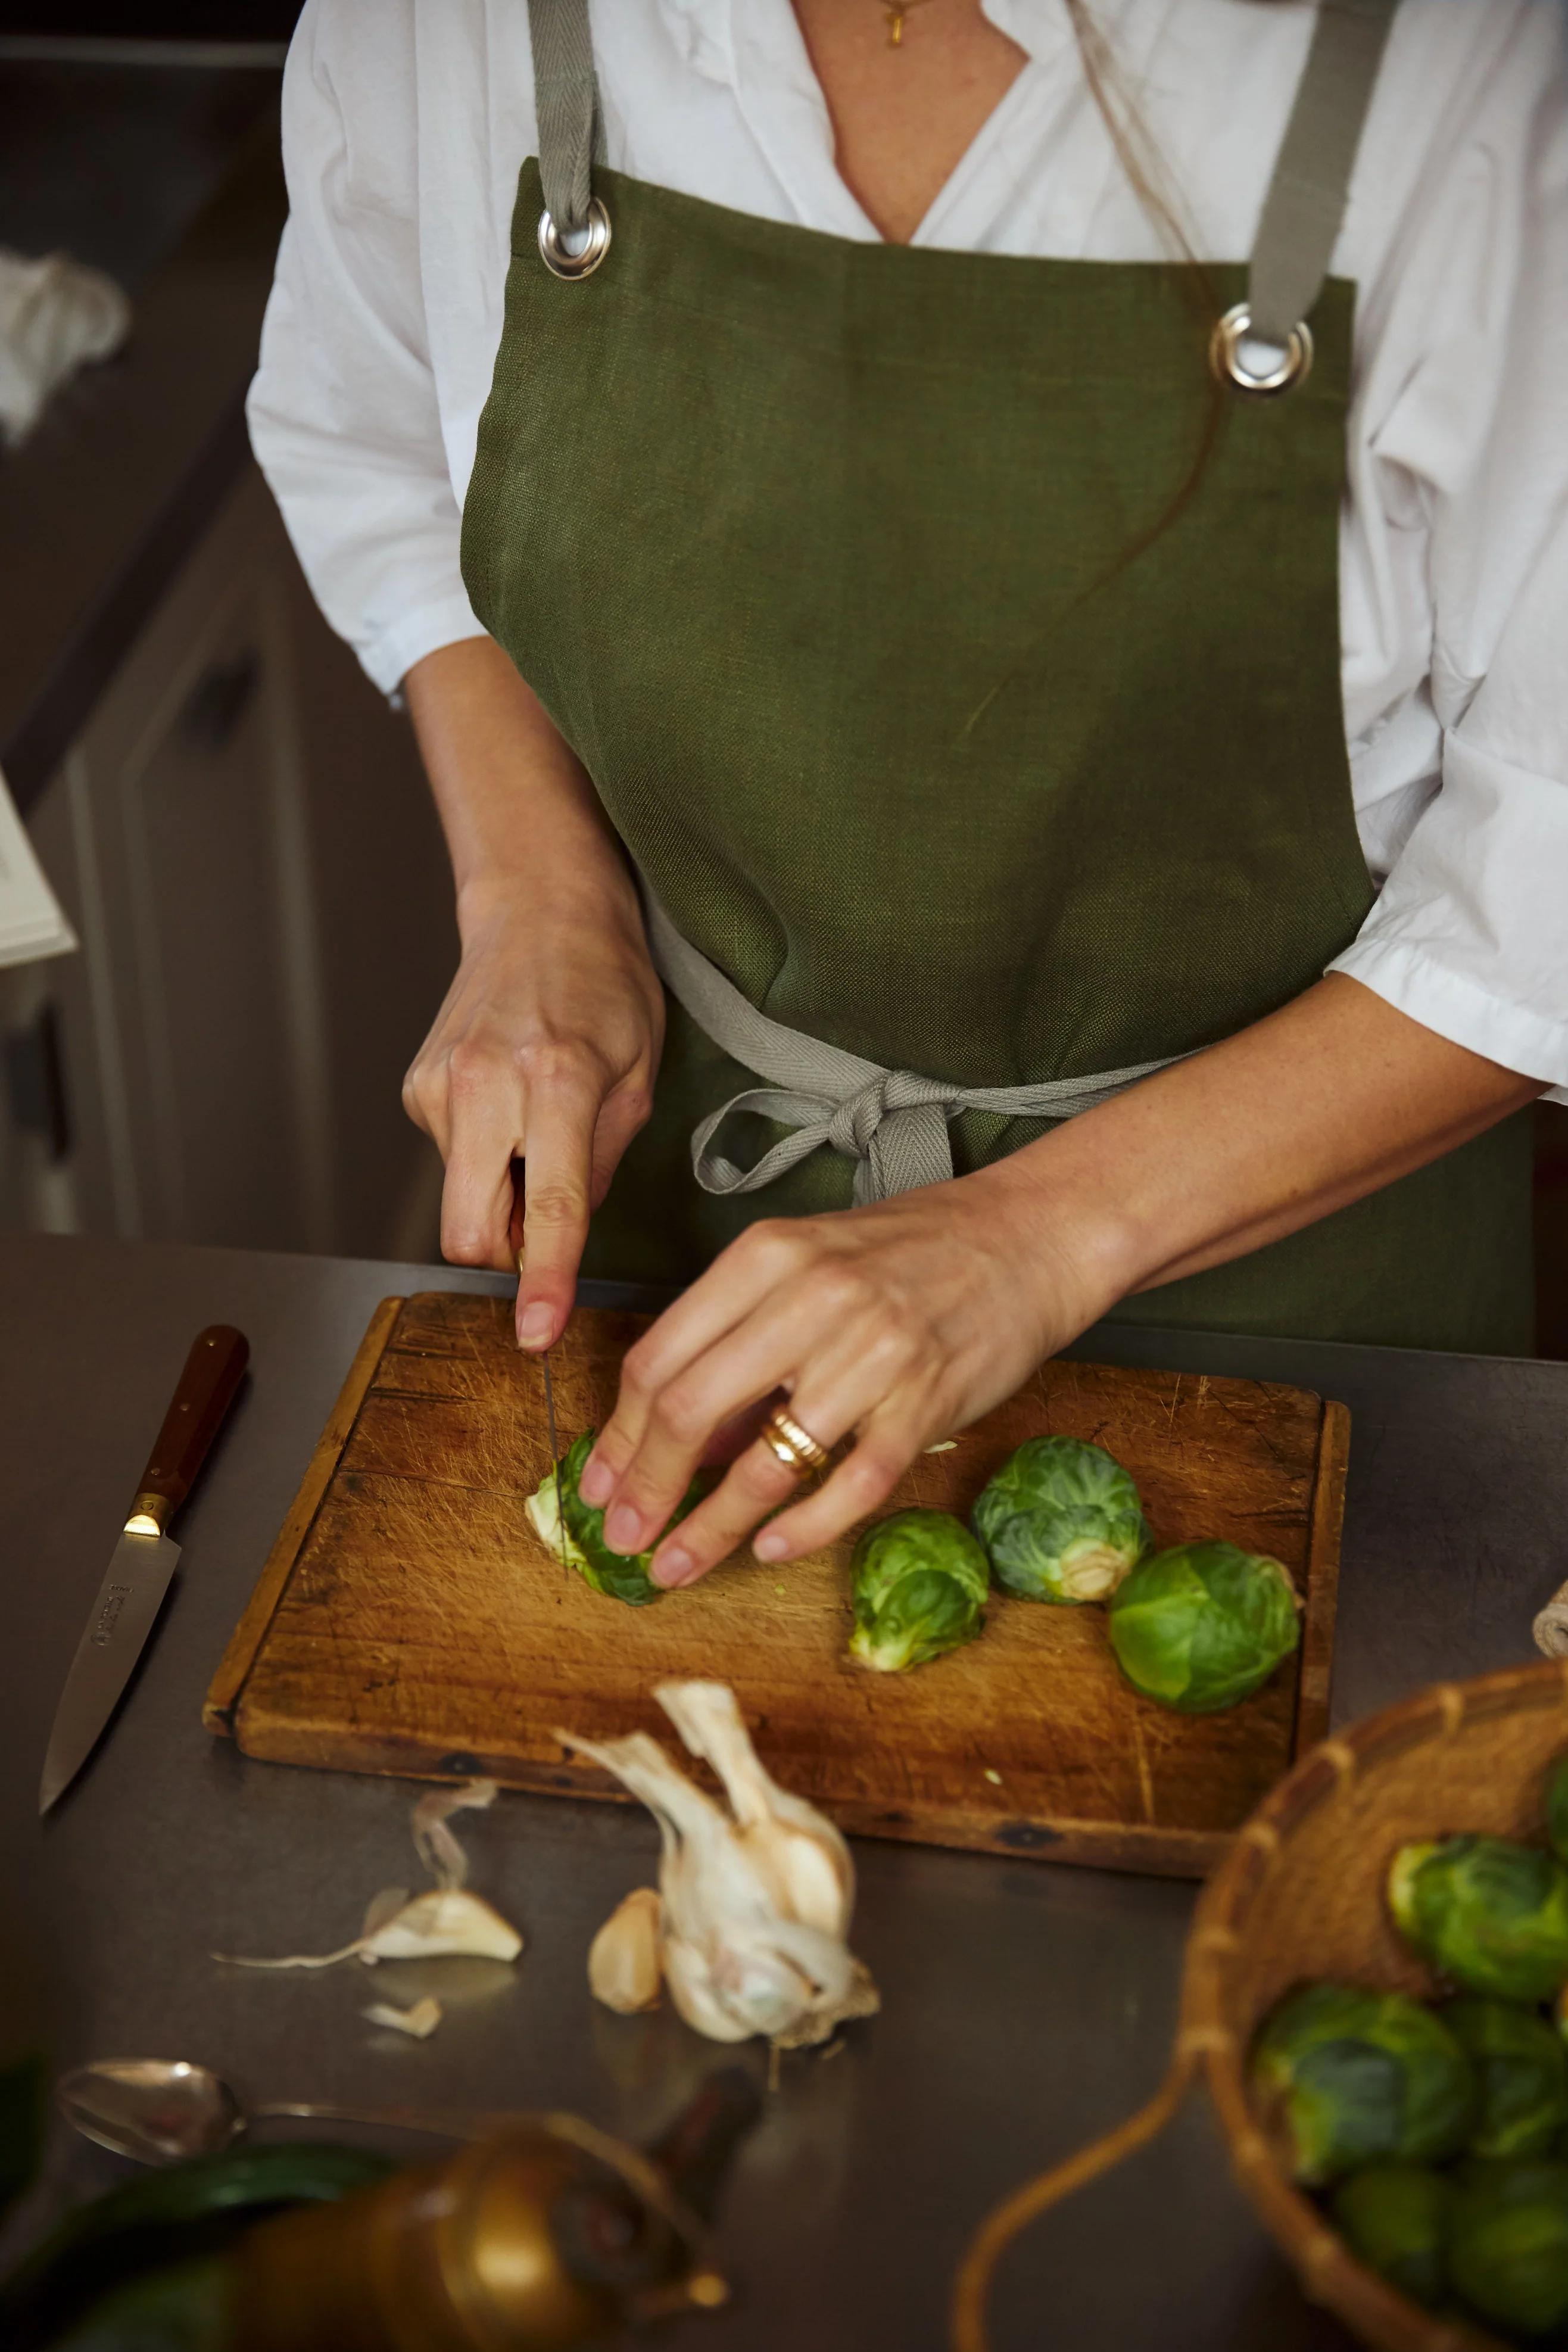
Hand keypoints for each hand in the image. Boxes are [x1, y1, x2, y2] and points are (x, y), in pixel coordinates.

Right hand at [402, 869, 663, 1346]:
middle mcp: (485, 1084)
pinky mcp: (417, 1088)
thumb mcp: (638, 1078)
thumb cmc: (605, 986)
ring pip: (459, 1202)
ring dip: (498, 1195)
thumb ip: (603, 1166)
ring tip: (536, 1127)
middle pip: (469, 1232)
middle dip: (505, 1254)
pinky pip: (450, 1163)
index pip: (548, 1207)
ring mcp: (440, 1086)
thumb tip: (563, 1237)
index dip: (543, 1281)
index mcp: (557, 1081)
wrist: (539, 908)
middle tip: (547, 1213)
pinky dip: (483, 1157)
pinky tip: (508, 1106)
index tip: (537, 1334)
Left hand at [577, 1162, 1120, 1586]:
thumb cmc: (910, 1252)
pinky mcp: (925, 1403)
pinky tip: (771, 1551)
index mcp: (767, 1256)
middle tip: (623, 1538)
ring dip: (710, 1528)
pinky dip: (804, 1528)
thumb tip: (676, 1440)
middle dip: (645, 1488)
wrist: (1027, 1237)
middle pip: (689, 1410)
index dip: (619, 1434)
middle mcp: (811, 1299)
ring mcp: (871, 1354)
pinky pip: (850, 1484)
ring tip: (678, 1566)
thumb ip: (740, 1338)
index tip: (600, 1484)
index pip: (659, 1358)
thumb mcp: (807, 1263)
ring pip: (765, 1462)